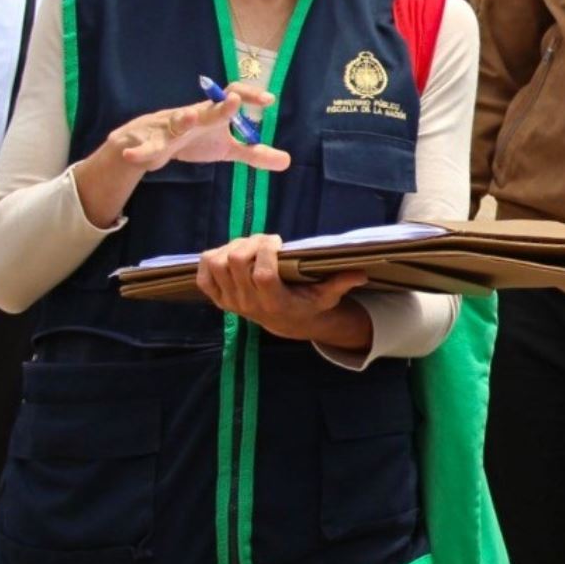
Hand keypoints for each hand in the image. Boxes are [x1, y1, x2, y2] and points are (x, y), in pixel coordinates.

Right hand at [110, 82, 289, 174]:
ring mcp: (170, 128)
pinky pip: (146, 147)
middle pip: (208, 109)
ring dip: (181, 120)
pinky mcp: (150, 142)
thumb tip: (288, 161)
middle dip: (221, 107)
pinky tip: (133, 157)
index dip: (249, 95)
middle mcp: (193, 116)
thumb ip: (254, 153)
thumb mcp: (225, 148)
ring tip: (188, 119)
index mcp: (212, 114)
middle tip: (235, 101)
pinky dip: (139, 152)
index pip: (232, 97)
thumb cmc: (194, 139)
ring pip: (176, 122)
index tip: (270, 99)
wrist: (149, 141)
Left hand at [195, 233, 370, 345]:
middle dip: (250, 242)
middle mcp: (248, 304)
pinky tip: (230, 253)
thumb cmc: (308, 303)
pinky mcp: (218, 298)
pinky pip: (202, 275)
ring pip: (216, 264)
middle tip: (265, 241)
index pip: (261, 273)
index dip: (266, 251)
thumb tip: (361, 274)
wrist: (286, 323)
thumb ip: (341, 283)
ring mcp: (230, 302)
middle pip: (234, 262)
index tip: (279, 241)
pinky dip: (211, 258)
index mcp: (274, 303)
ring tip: (249, 245)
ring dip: (231, 247)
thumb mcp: (327, 296)